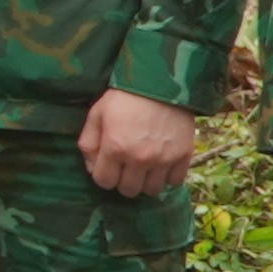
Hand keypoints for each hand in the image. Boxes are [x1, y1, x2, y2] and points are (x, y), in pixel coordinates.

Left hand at [79, 86, 200, 199]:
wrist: (161, 81)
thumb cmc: (124, 96)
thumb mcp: (97, 114)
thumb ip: (88, 143)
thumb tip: (91, 167)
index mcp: (115, 147)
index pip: (104, 182)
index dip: (103, 176)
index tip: (108, 167)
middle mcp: (139, 158)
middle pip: (128, 190)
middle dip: (123, 181)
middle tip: (126, 167)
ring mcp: (164, 159)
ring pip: (151, 190)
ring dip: (145, 182)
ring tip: (144, 168)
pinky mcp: (184, 155)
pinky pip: (175, 182)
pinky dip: (168, 178)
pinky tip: (162, 165)